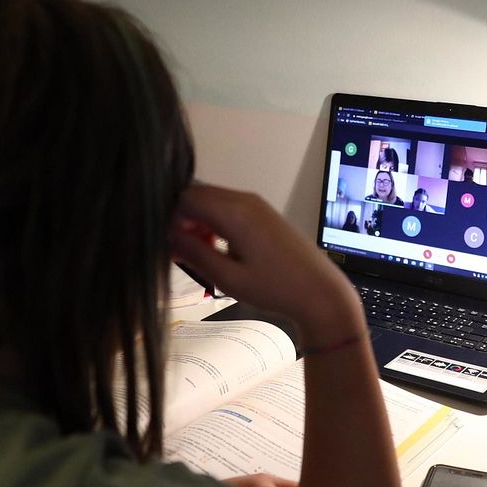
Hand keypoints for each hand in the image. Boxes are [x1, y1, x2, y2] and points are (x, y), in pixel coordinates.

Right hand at [170, 184, 363, 346]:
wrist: (320, 292)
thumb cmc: (276, 289)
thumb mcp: (228, 278)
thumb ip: (194, 254)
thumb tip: (167, 236)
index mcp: (235, 212)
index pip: (185, 198)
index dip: (169, 219)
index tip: (168, 246)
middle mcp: (245, 199)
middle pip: (197, 194)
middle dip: (182, 219)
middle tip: (180, 252)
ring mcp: (256, 204)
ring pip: (211, 200)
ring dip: (198, 222)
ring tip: (200, 254)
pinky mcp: (263, 213)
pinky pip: (228, 207)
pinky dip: (215, 222)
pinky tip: (218, 249)